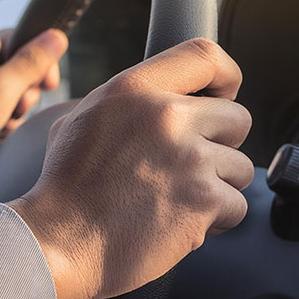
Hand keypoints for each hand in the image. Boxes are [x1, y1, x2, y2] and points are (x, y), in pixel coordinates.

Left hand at [0, 29, 67, 202]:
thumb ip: (32, 62)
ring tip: (2, 125)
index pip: (18, 38)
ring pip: (5, 91)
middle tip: (17, 109)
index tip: (49, 84)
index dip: (38, 59)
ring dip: (13, 109)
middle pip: (14, 66)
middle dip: (24, 91)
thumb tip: (56, 36)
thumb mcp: (4, 89)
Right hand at [9, 39, 252, 298]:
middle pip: (237, 117)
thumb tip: (161, 100)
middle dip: (221, 145)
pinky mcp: (202, 201)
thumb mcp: (81, 121)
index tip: (224, 96)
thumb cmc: (64, 189)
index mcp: (134, 90)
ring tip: (178, 200)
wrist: (57, 243)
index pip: (204, 55)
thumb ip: (128, 103)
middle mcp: (166, 116)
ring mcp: (188, 159)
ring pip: (241, 167)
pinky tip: (180, 225)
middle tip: (191, 166)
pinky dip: (216, 221)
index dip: (226, 76)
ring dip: (218, 187)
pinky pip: (236, 205)